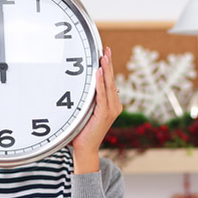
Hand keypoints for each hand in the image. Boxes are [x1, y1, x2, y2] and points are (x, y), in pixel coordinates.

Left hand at [71, 47, 121, 173]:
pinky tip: (99, 73)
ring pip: (108, 85)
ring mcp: (111, 110)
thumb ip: (89, 99)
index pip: (109, 81)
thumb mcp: (86, 110)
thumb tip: (85, 85)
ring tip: (104, 56)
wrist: (85, 148)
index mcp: (111, 104)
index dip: (108, 66)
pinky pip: (102, 95)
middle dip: (108, 64)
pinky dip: (100, 83)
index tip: (104, 52)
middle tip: (105, 49)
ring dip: (106, 70)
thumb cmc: (83, 130)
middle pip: (111, 80)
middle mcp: (114, 105)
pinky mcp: (105, 114)